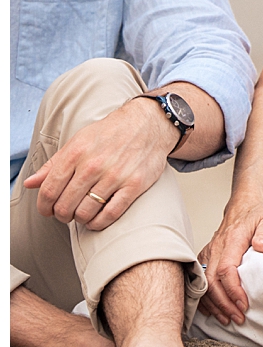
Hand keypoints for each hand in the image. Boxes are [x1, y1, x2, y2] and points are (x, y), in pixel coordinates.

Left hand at [23, 97, 177, 230]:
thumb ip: (53, 165)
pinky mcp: (135, 185)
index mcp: (76, 153)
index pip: (49, 190)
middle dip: (61, 215)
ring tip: (81, 215)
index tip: (47, 210)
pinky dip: (99, 223)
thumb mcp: (77, 142)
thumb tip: (30, 184)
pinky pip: (110, 214)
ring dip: (79, 219)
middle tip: (65, 214)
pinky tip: (96, 220)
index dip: (44, 206)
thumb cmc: (110, 133)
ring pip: (86, 212)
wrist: (148, 124)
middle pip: (65, 205)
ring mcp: (115, 176)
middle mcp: (94, 165)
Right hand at [197, 196, 262, 325]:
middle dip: (223, 303)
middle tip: (238, 318)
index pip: (226, 269)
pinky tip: (214, 310)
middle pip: (212, 281)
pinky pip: (200, 280)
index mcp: (231, 240)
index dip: (233, 289)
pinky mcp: (206, 257)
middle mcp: (216, 248)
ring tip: (227, 318)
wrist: (243, 204)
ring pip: (204, 284)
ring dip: (214, 304)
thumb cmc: (256, 213)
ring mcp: (209, 252)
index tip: (244, 304)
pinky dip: (205, 297)